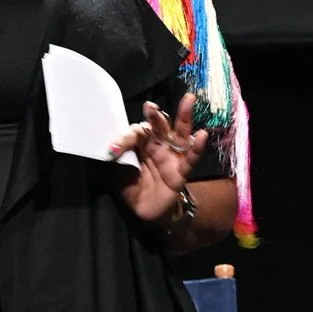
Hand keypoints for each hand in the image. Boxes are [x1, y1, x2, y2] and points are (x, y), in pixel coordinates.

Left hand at [108, 95, 207, 228]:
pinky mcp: (182, 171)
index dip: (125, 139)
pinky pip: (191, 158)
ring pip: (180, 133)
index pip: (136, 133)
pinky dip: (197, 147)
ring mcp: (172, 156)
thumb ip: (116, 160)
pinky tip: (202, 135)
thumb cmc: (132, 188)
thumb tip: (110, 150)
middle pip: (160, 125)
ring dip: (185, 116)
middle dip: (155, 115)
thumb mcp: (117, 173)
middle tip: (150, 106)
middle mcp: (159, 145)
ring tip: (188, 100)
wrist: (145, 211)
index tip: (113, 150)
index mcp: (142, 143)